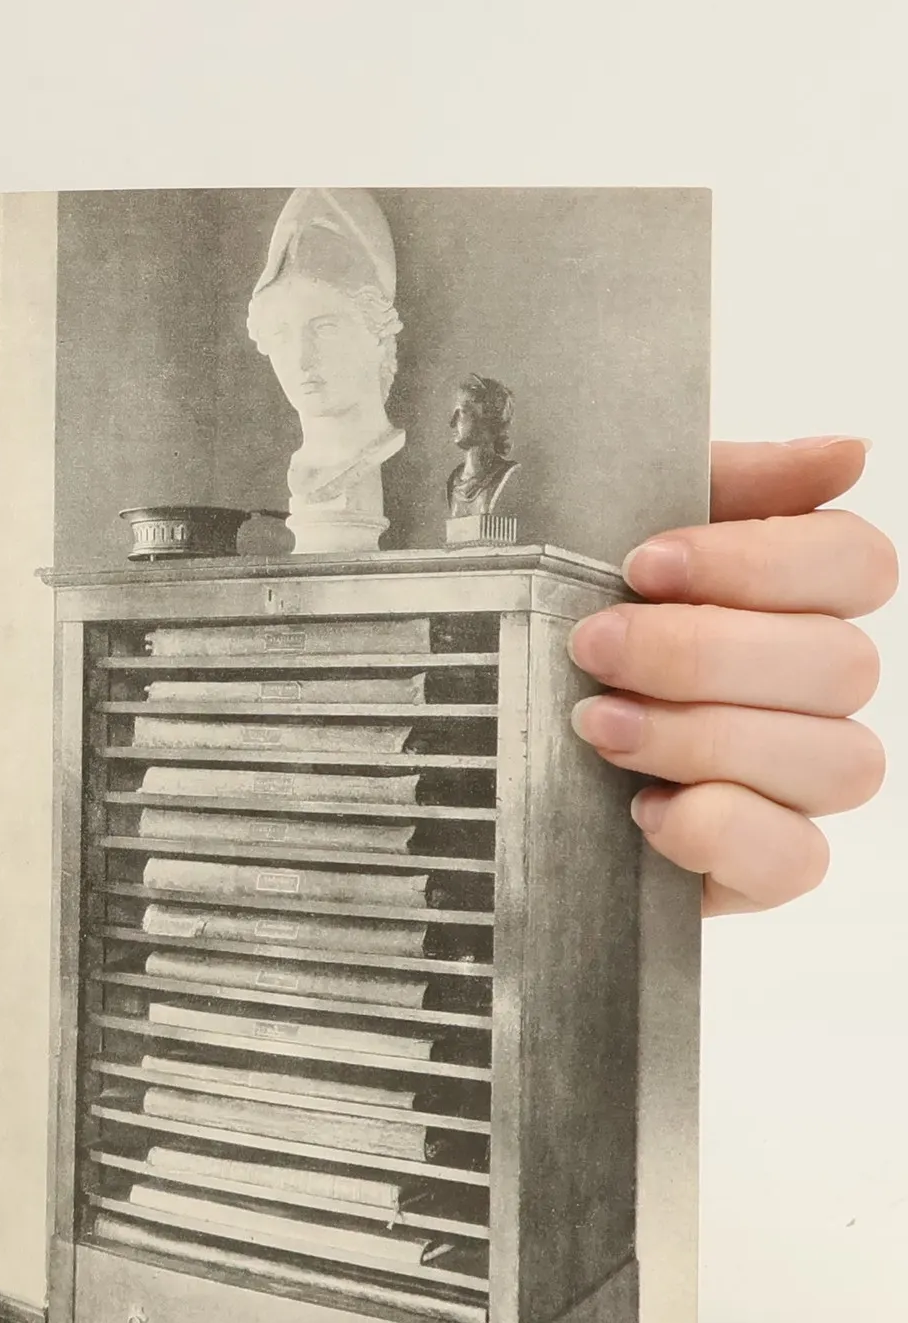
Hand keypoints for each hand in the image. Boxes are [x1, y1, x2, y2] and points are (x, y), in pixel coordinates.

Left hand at [568, 437, 892, 914]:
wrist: (467, 753)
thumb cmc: (543, 631)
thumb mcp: (600, 534)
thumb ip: (721, 485)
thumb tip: (846, 454)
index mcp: (790, 601)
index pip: (855, 564)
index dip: (759, 561)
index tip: (641, 564)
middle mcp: (812, 693)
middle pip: (841, 664)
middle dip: (701, 655)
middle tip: (591, 650)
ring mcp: (794, 785)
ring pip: (836, 761)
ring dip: (706, 739)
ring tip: (598, 728)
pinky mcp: (757, 868)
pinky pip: (797, 859)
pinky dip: (720, 830)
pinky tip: (642, 810)